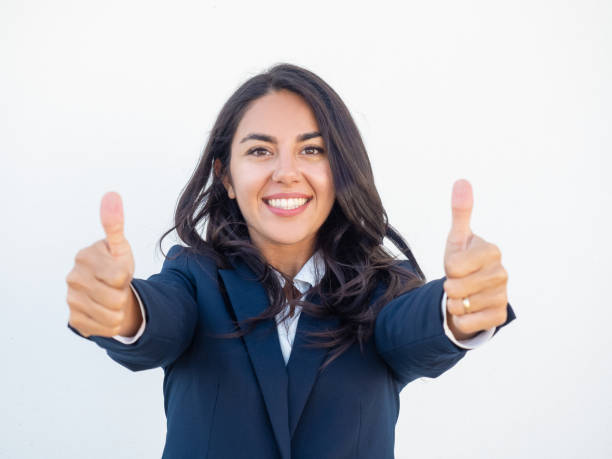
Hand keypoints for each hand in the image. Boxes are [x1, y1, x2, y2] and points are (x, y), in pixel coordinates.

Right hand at [66, 192, 140, 337]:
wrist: (108, 291)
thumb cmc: (115, 266)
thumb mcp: (119, 247)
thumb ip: (115, 224)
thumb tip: (111, 194)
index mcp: (84, 256)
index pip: (119, 275)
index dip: (126, 276)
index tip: (120, 270)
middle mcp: (73, 278)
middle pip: (117, 298)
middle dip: (123, 294)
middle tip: (117, 287)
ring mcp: (71, 300)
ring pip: (113, 316)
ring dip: (120, 310)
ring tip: (113, 298)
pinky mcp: (74, 320)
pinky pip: (105, 328)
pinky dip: (112, 324)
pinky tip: (106, 312)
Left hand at [443, 179, 508, 340]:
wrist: (471, 291)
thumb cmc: (463, 261)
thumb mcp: (457, 238)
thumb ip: (460, 212)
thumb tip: (462, 180)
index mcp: (491, 251)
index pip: (453, 265)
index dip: (448, 267)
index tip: (457, 264)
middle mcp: (501, 273)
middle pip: (454, 287)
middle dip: (449, 286)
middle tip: (458, 281)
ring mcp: (503, 296)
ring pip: (459, 305)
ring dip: (454, 302)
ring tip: (463, 294)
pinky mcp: (499, 316)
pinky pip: (468, 322)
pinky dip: (461, 319)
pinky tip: (469, 309)